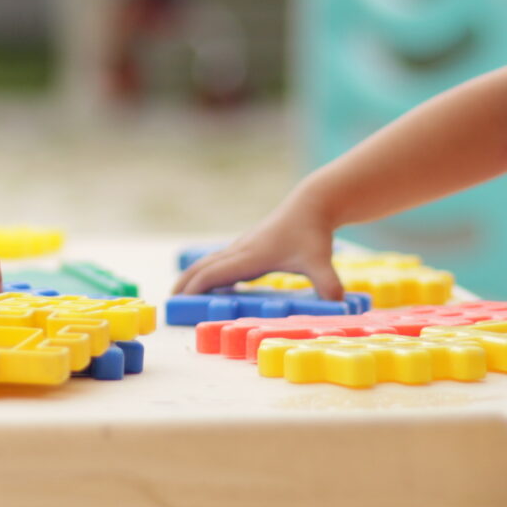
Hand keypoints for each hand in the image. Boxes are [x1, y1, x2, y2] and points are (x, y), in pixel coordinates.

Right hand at [175, 201, 342, 299]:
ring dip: (195, 276)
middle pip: (205, 267)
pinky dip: (211, 271)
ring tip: (182, 292)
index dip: (196, 287)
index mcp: (251, 257)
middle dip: (186, 283)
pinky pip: (223, 260)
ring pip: (212, 262)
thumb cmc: (314, 233)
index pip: (215, 274)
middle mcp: (242, 250)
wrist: (313, 204)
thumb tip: (337, 302)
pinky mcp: (250, 245)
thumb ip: (327, 282)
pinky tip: (215, 283)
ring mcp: (244, 246)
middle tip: (169, 301)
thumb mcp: (320, 260)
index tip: (180, 301)